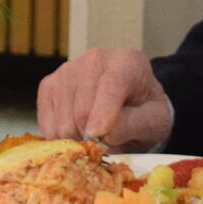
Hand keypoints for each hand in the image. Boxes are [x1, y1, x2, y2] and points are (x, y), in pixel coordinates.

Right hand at [36, 48, 173, 151]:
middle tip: (105, 144)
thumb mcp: (154, 121)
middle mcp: (94, 59)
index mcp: (127, 62)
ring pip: (63, 121)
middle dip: (92, 136)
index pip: (111, 84)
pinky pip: (48, 124)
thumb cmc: (144, 112)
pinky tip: (77, 131)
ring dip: (77, 139)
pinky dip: (61, 138)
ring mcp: (67, 70)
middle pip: (81, 109)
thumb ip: (134, 125)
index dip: (103, 112)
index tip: (97, 135)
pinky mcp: (48, 85)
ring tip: (93, 135)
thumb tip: (104, 133)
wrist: (131, 102)